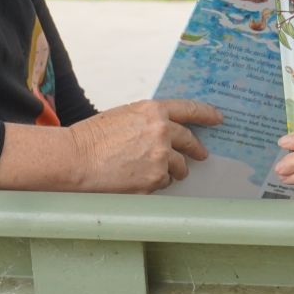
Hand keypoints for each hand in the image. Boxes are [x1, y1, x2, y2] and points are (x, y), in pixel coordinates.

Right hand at [67, 99, 220, 192]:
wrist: (75, 159)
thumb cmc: (92, 138)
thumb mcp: (124, 116)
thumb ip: (148, 121)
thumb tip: (161, 131)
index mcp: (154, 111)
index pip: (190, 110)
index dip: (207, 114)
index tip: (218, 118)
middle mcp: (162, 132)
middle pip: (189, 142)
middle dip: (196, 150)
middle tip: (200, 155)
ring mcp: (161, 158)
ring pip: (179, 167)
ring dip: (172, 170)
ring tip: (154, 172)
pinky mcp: (155, 180)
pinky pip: (164, 183)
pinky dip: (156, 184)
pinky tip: (138, 181)